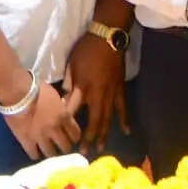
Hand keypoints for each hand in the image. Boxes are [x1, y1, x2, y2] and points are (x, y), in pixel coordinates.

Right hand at [5, 80, 81, 161]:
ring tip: (49, 152)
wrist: (17, 92)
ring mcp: (41, 137)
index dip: (74, 137)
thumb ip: (60, 107)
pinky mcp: (27, 141)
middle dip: (65, 147)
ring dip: (52, 153)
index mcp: (64, 116)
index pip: (76, 134)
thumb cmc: (36, 88)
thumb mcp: (54, 95)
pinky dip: (36, 155)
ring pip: (51, 154)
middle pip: (66, 147)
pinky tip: (35, 152)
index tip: (71, 138)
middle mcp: (55, 129)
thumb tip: (63, 112)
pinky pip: (34, 155)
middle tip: (61, 146)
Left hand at [62, 31, 126, 155]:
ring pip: (107, 118)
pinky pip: (123, 108)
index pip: (72, 109)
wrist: (108, 37)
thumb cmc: (86, 49)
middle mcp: (97, 94)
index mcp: (83, 87)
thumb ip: (69, 82)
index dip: (66, 121)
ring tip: (99, 147)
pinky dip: (124, 120)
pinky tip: (126, 131)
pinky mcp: (120, 89)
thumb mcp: (72, 64)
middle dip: (87, 136)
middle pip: (92, 120)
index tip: (61, 132)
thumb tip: (65, 96)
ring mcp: (111, 93)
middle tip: (83, 151)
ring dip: (103, 133)